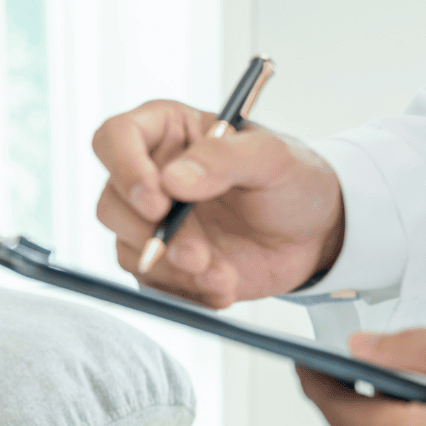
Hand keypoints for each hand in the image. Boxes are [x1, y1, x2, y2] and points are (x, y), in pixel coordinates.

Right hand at [93, 100, 345, 306]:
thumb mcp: (274, 158)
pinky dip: (187, 293)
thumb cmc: (295, 182)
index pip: (115, 138)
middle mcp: (152, 176)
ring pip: (127, 248)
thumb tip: (174, 178)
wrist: (315, 237)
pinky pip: (152, 284)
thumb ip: (225, 157)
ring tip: (223, 274)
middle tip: (197, 253)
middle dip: (151, 236)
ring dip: (174, 270)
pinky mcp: (163, 262)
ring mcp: (154, 222)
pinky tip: (224, 286)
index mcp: (170, 133)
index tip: (158, 202)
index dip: (125, 169)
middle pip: (110, 203)